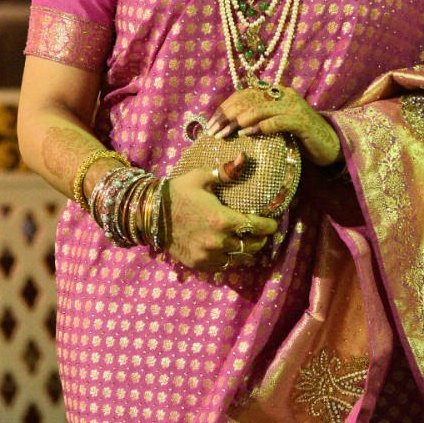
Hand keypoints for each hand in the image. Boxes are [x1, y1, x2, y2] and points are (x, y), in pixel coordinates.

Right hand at [166, 155, 276, 274]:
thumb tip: (244, 157)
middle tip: (263, 232)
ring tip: (250, 242)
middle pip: (251, 245)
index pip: (256, 227)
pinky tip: (231, 250)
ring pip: (239, 258)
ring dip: (247, 251)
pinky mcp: (198, 264)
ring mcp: (208, 256)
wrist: (150, 214)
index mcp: (222, 220)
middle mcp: (218, 242)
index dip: (269, 226)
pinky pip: (223, 266)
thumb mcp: (201, 178)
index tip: (273, 223)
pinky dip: (230, 258)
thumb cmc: (177, 192)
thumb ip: (226, 172)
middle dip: (261, 239)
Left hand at [205, 86, 340, 168]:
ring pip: (259, 109)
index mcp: (275, 92)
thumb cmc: (299, 137)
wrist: (330, 144)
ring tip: (225, 134)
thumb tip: (228, 125)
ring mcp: (293, 106)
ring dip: (239, 122)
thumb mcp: (275, 124)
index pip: (244, 94)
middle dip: (227, 116)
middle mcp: (283, 94)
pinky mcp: (302, 121)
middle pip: (248, 100)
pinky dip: (260, 127)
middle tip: (213, 132)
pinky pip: (277, 121)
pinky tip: (246, 134)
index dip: (225, 108)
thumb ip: (257, 119)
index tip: (210, 124)